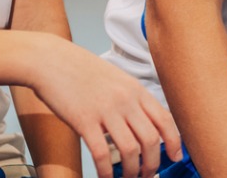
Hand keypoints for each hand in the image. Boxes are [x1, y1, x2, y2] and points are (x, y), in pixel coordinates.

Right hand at [28, 40, 183, 177]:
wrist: (50, 60)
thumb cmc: (79, 70)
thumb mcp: (115, 79)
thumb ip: (130, 99)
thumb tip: (140, 125)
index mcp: (136, 89)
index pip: (165, 120)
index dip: (175, 142)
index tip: (176, 157)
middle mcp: (125, 100)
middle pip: (152, 140)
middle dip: (153, 163)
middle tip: (148, 174)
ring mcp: (105, 110)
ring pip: (131, 150)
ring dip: (132, 171)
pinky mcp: (84, 120)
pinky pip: (101, 153)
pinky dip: (106, 171)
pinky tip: (105, 177)